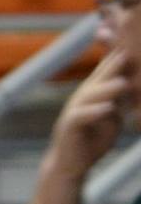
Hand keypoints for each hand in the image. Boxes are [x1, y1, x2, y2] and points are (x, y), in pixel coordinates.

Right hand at [50, 48, 133, 179]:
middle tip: (129, 52)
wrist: (71, 164)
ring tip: (123, 83)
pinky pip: (81, 117)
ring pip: (90, 96)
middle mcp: (83, 96)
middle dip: (113, 64)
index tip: (131, 40)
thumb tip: (136, 85)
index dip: (118, 55)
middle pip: (99, 77)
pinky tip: (108, 109)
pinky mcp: (69, 127)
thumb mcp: (113, 115)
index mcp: (95, 92)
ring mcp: (74, 110)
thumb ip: (123, 99)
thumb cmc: (93, 138)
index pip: (108, 69)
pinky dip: (95, 112)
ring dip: (107, 89)